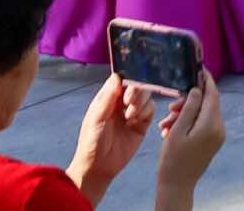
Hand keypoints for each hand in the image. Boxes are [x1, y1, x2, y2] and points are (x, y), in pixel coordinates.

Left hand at [68, 73, 153, 201]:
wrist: (100, 166)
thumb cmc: (92, 142)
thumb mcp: (96, 119)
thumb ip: (107, 98)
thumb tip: (117, 76)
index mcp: (107, 98)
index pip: (121, 80)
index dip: (128, 80)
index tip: (127, 87)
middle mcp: (121, 102)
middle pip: (137, 86)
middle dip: (136, 92)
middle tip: (128, 103)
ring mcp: (132, 112)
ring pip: (146, 95)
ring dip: (140, 103)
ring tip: (129, 117)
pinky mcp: (142, 123)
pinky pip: (151, 109)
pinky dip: (146, 112)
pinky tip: (135, 122)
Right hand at [155, 70, 224, 210]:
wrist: (177, 186)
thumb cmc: (173, 159)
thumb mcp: (177, 130)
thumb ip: (189, 108)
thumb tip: (198, 89)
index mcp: (212, 124)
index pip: (213, 94)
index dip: (206, 80)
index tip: (199, 68)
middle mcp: (220, 128)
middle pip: (207, 104)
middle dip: (188, 102)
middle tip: (170, 108)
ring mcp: (218, 135)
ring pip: (202, 114)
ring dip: (185, 114)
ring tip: (166, 124)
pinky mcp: (213, 141)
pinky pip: (202, 124)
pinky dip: (188, 123)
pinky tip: (171, 130)